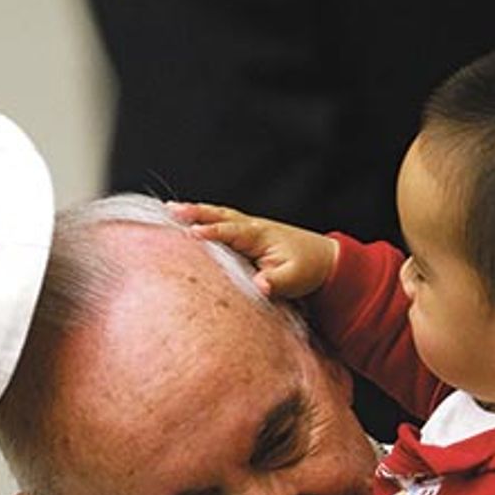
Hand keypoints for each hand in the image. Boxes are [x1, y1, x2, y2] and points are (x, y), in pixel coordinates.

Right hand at [168, 202, 338, 298]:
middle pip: (219, 215)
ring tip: (171, 209)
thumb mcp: (294, 280)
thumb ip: (276, 283)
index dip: (211, 232)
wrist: (325, 260)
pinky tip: (190, 220)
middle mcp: (252, 227)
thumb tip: (260, 286)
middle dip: (195, 212)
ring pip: (219, 214)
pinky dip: (205, 217)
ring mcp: (250, 228)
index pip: (230, 231)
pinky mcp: (248, 234)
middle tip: (170, 210)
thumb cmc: (308, 269)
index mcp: (260, 235)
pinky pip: (223, 221)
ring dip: (196, 211)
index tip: (190, 234)